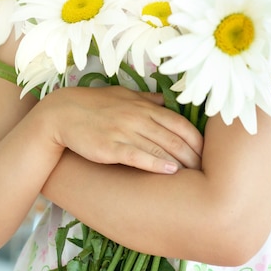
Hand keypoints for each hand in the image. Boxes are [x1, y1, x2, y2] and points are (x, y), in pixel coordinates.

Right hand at [39, 85, 202, 173]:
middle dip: (193, 155)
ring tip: (196, 174)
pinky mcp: (110, 146)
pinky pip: (137, 155)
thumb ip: (146, 99)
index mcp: (143, 105)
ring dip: (180, 161)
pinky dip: (155, 163)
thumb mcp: (122, 95)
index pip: (179, 122)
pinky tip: (170, 171)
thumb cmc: (93, 105)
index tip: (208, 154)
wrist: (61, 113)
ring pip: (159, 147)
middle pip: (174, 137)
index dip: (196, 139)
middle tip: (208, 170)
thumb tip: (165, 100)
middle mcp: (137, 116)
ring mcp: (124, 131)